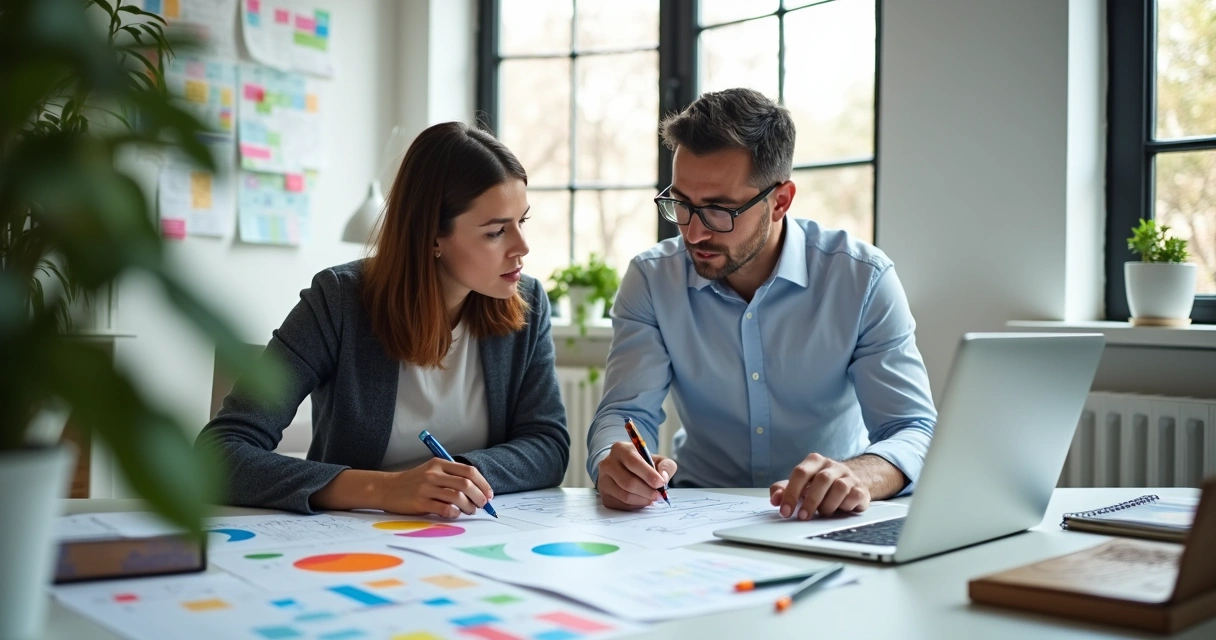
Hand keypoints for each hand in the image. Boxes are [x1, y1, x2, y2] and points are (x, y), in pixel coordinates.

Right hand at [378, 458, 493, 517]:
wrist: (387, 488)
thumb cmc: (414, 482)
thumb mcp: (432, 471)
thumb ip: (451, 477)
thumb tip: (477, 490)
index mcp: (440, 464)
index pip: (469, 472)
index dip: (483, 484)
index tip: (488, 494)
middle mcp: (434, 474)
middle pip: (466, 484)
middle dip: (479, 497)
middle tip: (482, 505)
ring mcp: (426, 488)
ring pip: (457, 497)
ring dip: (469, 507)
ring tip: (470, 511)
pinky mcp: (420, 502)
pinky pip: (444, 509)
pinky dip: (454, 513)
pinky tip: (455, 514)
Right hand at [597, 440, 676, 509]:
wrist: (623, 469)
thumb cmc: (642, 464)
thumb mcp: (657, 459)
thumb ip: (666, 466)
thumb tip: (663, 477)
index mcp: (620, 449)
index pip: (633, 462)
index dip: (648, 475)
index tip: (661, 483)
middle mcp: (608, 463)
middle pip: (628, 482)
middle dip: (647, 491)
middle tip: (659, 495)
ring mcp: (603, 480)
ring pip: (625, 495)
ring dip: (643, 500)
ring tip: (652, 498)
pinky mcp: (604, 495)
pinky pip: (622, 504)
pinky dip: (636, 505)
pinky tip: (642, 500)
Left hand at [769, 453, 870, 519]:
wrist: (850, 484)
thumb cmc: (820, 486)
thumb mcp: (800, 486)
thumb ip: (784, 490)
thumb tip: (775, 499)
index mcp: (815, 461)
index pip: (800, 473)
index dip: (791, 493)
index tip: (785, 511)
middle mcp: (832, 466)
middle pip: (821, 479)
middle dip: (810, 501)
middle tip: (803, 517)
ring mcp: (849, 476)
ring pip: (839, 487)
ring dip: (828, 505)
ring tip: (823, 513)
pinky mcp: (861, 489)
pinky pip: (854, 496)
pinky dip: (845, 506)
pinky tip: (840, 510)